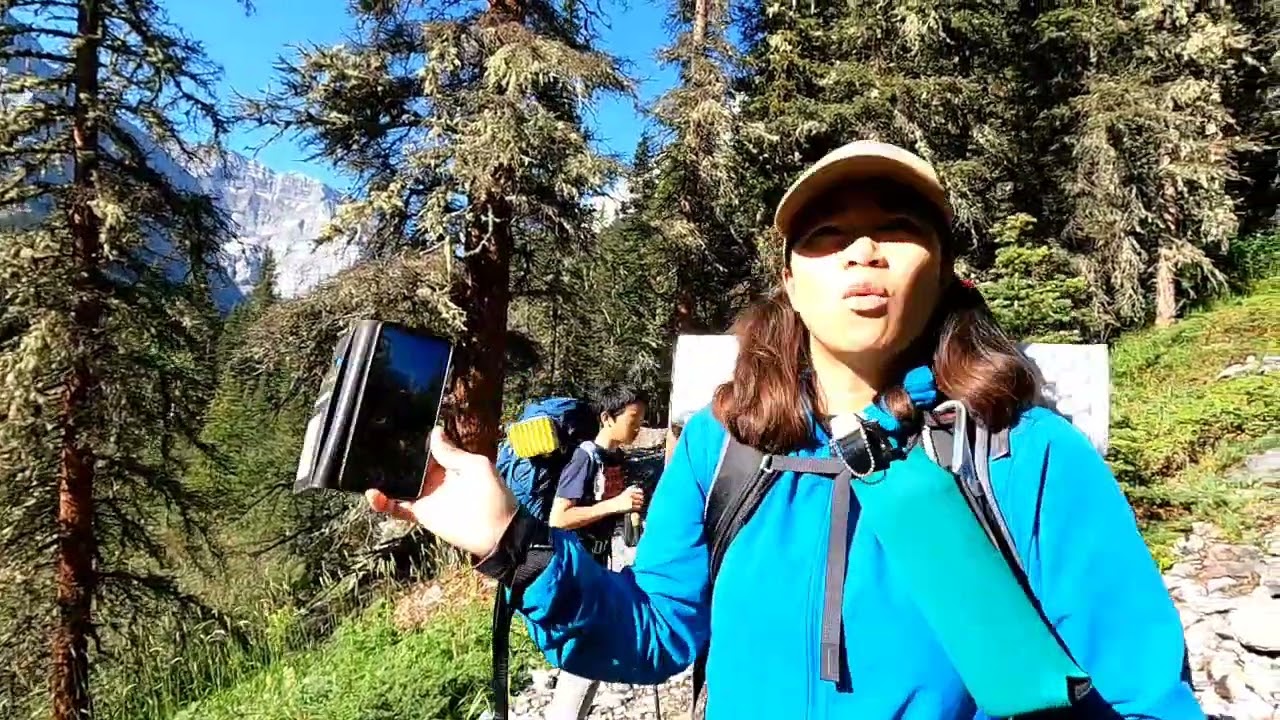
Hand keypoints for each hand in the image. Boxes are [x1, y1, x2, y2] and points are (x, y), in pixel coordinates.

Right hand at [365, 427, 517, 558]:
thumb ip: (453, 453)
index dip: (413, 439)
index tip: (393, 425)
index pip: (427, 448)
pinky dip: (383, 503)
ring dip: (382, 477)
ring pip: (399, 484)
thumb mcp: (477, 466)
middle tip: (370, 443)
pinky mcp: (421, 513)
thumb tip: (435, 432)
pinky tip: (372, 495)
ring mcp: (426, 495)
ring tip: (363, 467)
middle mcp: (435, 478)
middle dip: (392, 455)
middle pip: (409, 464)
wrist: (496, 532)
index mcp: (450, 463)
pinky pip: (398, 507)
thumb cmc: (493, 495)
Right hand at [610, 485, 643, 513]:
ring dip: (640, 503)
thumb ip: (630, 491)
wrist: (612, 505)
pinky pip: (638, 507)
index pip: (639, 490)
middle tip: (641, 500)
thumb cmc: (617, 500)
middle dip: (641, 498)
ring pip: (640, 502)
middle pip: (641, 496)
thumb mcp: (624, 493)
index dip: (641, 492)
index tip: (641, 493)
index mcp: (629, 491)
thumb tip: (637, 490)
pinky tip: (636, 507)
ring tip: (639, 504)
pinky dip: (638, 508)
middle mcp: (630, 495)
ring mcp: (631, 501)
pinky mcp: (630, 507)